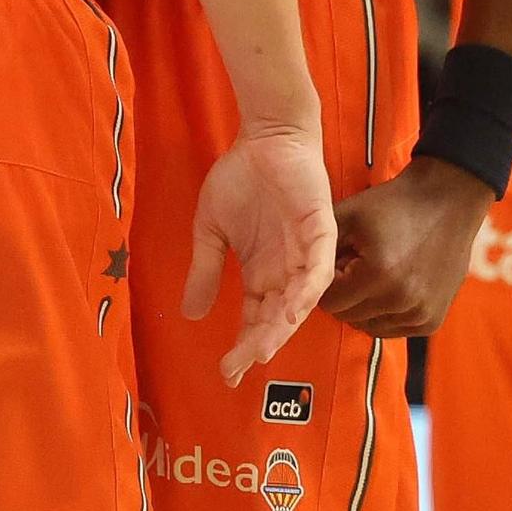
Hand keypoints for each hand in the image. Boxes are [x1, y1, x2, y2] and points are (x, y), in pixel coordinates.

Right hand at [182, 123, 336, 386]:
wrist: (265, 136)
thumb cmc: (241, 177)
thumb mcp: (210, 228)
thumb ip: (205, 269)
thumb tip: (190, 315)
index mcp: (261, 274)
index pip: (255, 321)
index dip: (242, 346)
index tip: (226, 374)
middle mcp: (286, 272)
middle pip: (277, 320)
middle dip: (259, 345)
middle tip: (240, 367)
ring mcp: (306, 254)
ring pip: (300, 301)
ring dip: (283, 325)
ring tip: (264, 348)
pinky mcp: (321, 231)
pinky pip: (320, 268)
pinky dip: (308, 289)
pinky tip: (293, 307)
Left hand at [320, 156, 491, 337]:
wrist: (447, 201)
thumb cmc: (393, 204)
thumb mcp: (349, 214)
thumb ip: (319, 245)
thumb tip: (300, 275)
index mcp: (378, 275)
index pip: (330, 302)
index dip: (326, 283)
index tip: (336, 262)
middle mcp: (401, 302)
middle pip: (348, 317)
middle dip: (343, 294)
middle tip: (353, 266)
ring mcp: (420, 316)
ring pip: (369, 327)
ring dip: (363, 306)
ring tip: (372, 274)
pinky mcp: (432, 322)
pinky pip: (393, 329)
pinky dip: (384, 313)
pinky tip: (389, 285)